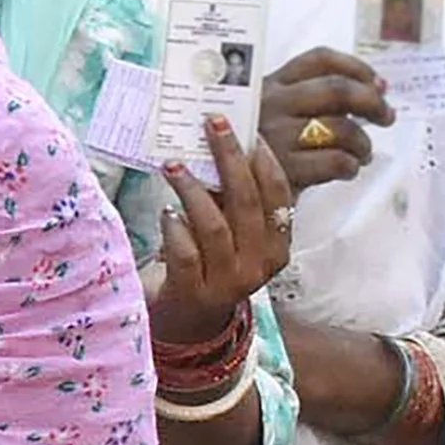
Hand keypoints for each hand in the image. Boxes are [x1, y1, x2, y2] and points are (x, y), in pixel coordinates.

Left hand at [152, 113, 295, 343]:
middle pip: (247, 202)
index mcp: (278, 246)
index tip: (246, 129)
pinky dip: (175, 228)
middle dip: (229, 159)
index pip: (278, 195)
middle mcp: (260, 264)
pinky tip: (166, 212)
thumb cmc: (210, 262)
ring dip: (193, 190)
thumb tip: (220, 141)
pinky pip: (186, 252)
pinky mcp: (195, 292)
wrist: (188, 319)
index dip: (263, 160)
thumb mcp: (232, 231)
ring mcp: (229, 281)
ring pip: (215, 226)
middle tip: (211, 125)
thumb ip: (231, 198)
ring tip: (172, 165)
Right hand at [259, 48, 395, 189]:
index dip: (357, 68)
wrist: (215, 196)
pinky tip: (347, 170)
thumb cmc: (250, 156)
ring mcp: (275, 137)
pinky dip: (351, 166)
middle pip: (337, 89)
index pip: (319, 60)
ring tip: (363, 154)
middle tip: (386, 116)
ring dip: (363, 142)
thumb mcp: (268, 116)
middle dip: (372, 102)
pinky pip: (335, 161)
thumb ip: (309, 101)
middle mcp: (270, 105)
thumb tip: (376, 89)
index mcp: (268, 86)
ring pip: (341, 128)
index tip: (377, 84)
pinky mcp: (281, 171)